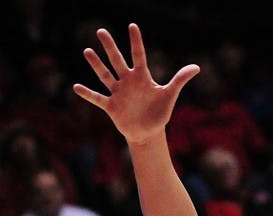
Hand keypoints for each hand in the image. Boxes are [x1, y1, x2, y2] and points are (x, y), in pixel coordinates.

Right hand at [73, 23, 199, 144]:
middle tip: (100, 31)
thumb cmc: (159, 113)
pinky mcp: (111, 106)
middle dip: (110, 46)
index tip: (132, 26)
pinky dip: (87, 94)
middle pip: (117, 60)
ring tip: (87, 51)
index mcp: (142, 77)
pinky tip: (76, 87)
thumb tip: (196, 67)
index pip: (138, 55)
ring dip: (96, 65)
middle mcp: (127, 81)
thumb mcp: (170, 95)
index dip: (136, 42)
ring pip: (105, 76)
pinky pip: (98, 98)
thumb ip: (180, 79)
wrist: (148, 133)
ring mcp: (118, 93)